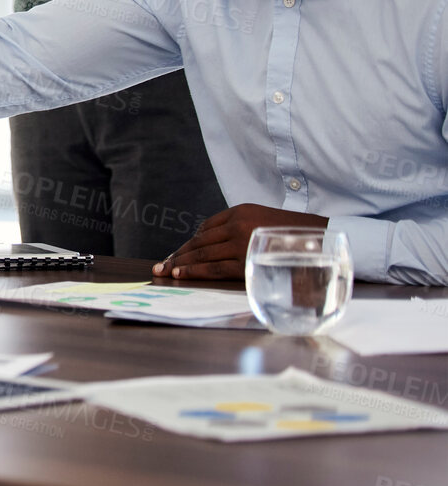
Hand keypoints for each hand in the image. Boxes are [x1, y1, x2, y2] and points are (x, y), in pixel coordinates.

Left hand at [153, 204, 329, 280]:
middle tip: (162, 264)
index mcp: (241, 211)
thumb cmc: (296, 235)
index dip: (190, 242)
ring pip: (203, 253)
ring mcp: (241, 242)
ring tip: (166, 271)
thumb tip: (219, 245)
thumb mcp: (265, 222)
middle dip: (179, 254)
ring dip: (181, 263)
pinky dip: (195, 270)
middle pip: (200, 240)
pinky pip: (214, 267)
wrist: (324, 240)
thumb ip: (243, 230)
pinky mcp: (246, 260)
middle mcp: (237, 223)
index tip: (178, 252)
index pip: (206, 228)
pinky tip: (181, 274)